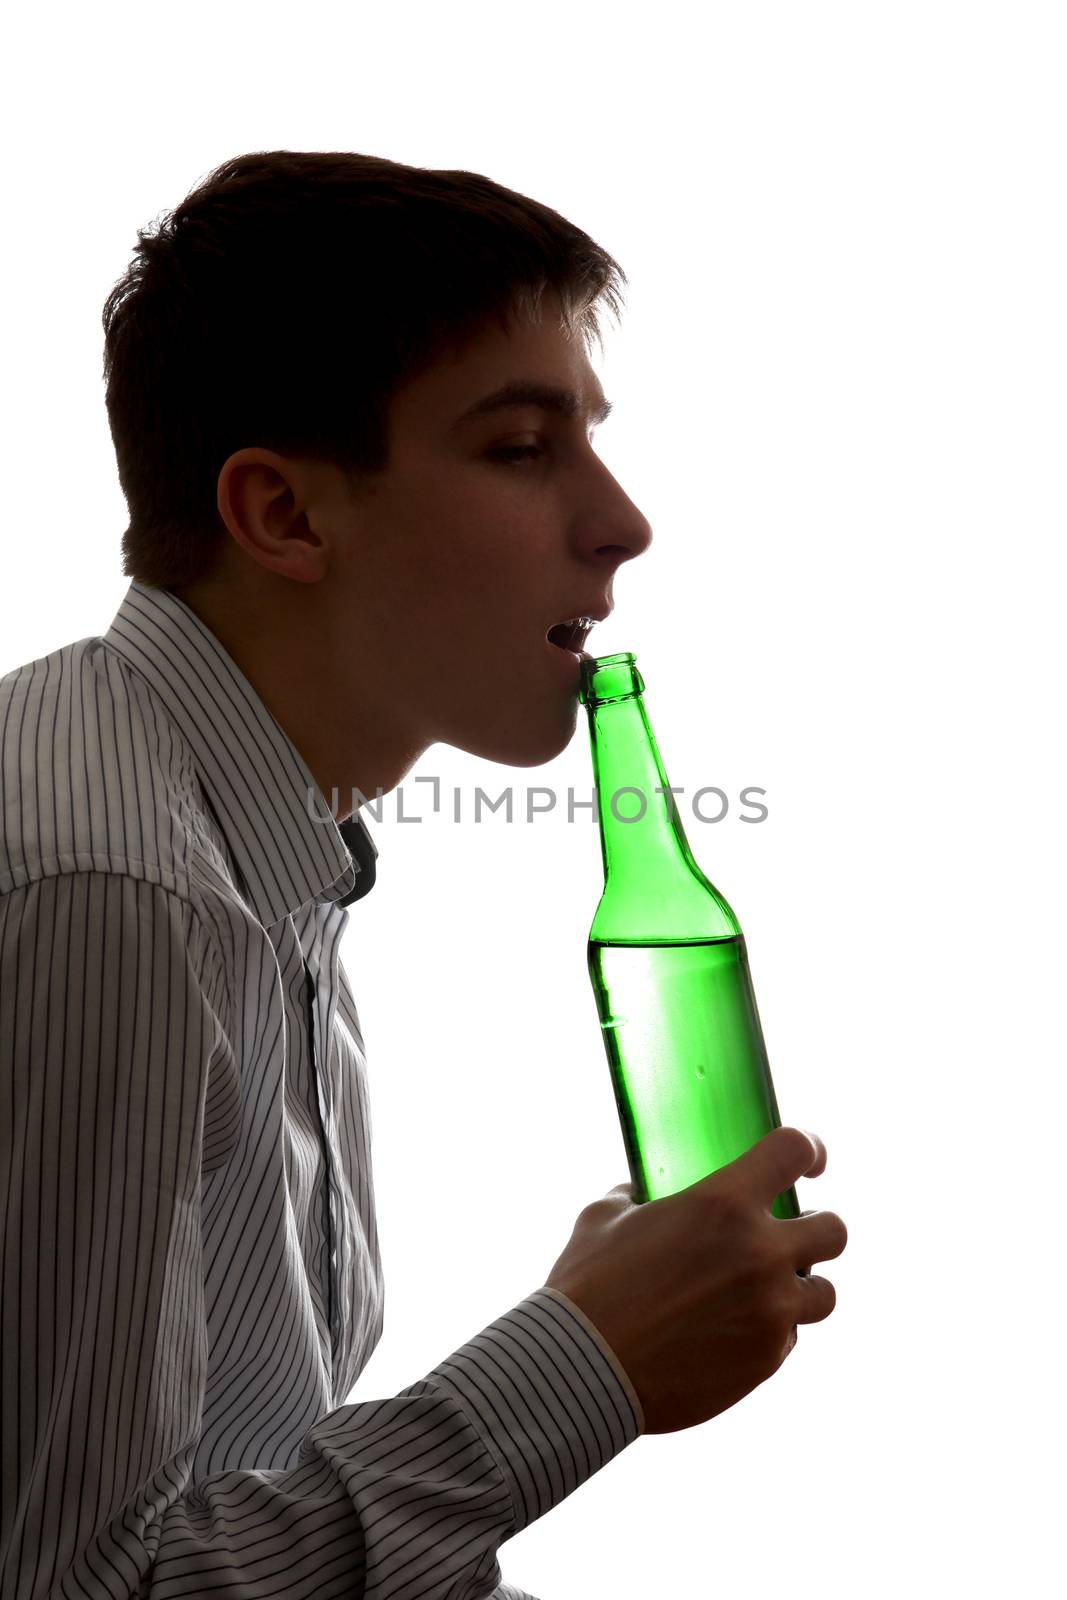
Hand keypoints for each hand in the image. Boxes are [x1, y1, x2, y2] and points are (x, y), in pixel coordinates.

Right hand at [543, 1126, 846, 1434]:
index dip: (808, 1148)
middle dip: (817, 1227)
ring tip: (769, 1290)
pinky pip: (789, 1339)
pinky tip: (732, 1331)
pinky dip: (770, 1331)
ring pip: (826, 1293)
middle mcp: (760, 1254)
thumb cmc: (588, 1286)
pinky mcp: (765, 1362)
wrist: (583, 1371)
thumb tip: (640, 1195)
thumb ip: (637, 1198)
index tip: (809, 1161)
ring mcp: (770, 1312)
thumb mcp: (605, 1217)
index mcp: (724, 1203)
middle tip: (790, 1234)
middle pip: (835, 1230)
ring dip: (801, 1286)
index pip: (794, 1150)